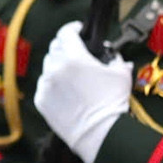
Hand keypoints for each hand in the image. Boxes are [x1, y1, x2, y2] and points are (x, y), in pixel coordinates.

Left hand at [34, 22, 131, 162]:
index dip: (72, 28)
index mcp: (74, 57)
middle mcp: (56, 68)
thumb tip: (111, 55)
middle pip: (55, 48)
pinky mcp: (41, 100)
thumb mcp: (121, 74)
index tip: (77, 30)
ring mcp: (46, 85)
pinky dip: (52, 84)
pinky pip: (44, 85)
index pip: (66, 33)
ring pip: (48, 66)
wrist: (100, 133)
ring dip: (58, 66)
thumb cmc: (112, 103)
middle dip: (65, 46)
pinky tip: (66, 91)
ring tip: (72, 75)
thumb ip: (114, 58)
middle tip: (76, 52)